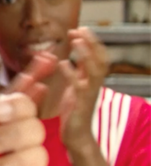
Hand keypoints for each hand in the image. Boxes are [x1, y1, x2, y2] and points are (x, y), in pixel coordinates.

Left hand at [58, 27, 107, 150]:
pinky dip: (71, 74)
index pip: (98, 55)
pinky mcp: (81, 104)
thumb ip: (76, 72)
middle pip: (101, 59)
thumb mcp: (74, 87)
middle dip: (92, 43)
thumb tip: (70, 56)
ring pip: (95, 70)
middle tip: (80, 29)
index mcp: (92, 80)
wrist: (76, 136)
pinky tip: (63, 64)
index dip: (91, 42)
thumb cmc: (73, 111)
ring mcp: (89, 94)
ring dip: (86, 54)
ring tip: (76, 41)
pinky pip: (79, 87)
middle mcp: (94, 84)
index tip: (79, 29)